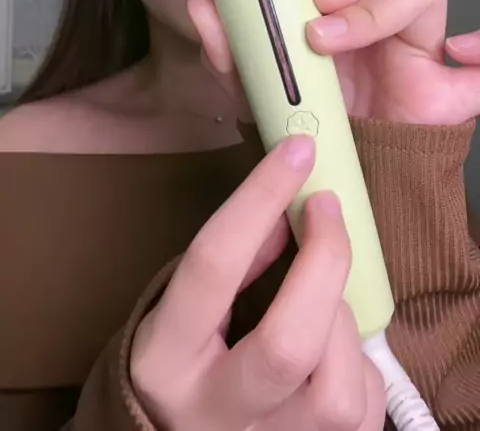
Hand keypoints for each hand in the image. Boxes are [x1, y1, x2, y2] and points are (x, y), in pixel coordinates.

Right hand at [131, 137, 384, 429]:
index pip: (214, 266)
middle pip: (288, 343)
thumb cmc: (187, 356)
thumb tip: (295, 208)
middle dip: (324, 263)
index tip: (298, 153)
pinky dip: (359, 364)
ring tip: (324, 303)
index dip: (261, 200)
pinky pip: (364, 408)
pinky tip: (335, 348)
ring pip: (335, 386)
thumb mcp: (188, 304)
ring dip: (343, 323)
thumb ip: (238, 261)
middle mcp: (211, 412)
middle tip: (328, 209)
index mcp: (166, 357)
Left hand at [191, 0, 479, 125]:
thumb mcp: (256, 88)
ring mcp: (418, 41)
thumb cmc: (308, 126)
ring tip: (334, 39)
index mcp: (340, 4)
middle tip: (318, 3)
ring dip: (380, 4)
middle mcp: (382, 10)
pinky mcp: (450, 86)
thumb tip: (202, 5)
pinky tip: (455, 56)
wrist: (341, 182)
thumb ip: (230, 50)